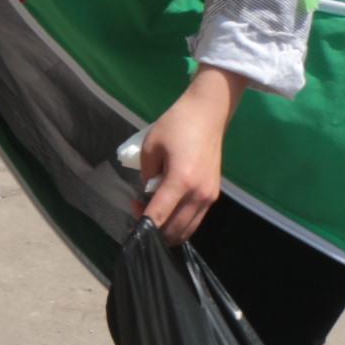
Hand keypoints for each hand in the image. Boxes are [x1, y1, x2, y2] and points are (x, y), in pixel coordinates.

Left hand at [136, 67, 240, 243]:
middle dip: (153, 231)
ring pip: (186, 231)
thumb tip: (148, 195)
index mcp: (180, 181)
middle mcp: (198, 194)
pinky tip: (168, 211)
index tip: (130, 230)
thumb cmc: (177, 125)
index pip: (159, 216)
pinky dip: (180, 224)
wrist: (208, 114)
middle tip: (138, 212)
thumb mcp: (151, 147)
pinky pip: (195, 221)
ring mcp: (209, 197)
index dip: (142, 228)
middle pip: (173, 230)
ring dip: (167, 231)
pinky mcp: (213, 195)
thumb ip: (147, 175)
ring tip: (152, 213)